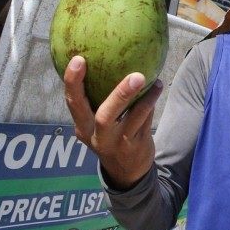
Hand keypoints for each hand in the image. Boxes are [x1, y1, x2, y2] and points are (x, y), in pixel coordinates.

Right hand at [62, 56, 163, 189]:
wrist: (126, 173)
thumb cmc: (107, 135)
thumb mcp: (94, 124)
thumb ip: (95, 98)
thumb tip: (101, 56)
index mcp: (83, 127)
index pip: (73, 103)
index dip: (73, 82)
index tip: (78, 59)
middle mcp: (98, 137)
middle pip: (105, 116)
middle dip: (120, 95)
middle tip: (136, 75)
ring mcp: (119, 143)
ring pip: (134, 118)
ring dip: (145, 97)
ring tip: (152, 78)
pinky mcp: (137, 146)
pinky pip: (146, 120)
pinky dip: (150, 102)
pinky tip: (156, 87)